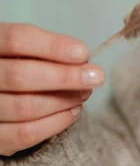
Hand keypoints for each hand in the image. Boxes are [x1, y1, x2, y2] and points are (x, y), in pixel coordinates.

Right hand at [0, 23, 104, 155]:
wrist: (0, 91)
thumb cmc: (17, 64)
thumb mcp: (26, 48)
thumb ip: (48, 50)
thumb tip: (82, 60)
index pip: (17, 39)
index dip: (53, 46)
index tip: (83, 53)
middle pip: (20, 76)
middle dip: (66, 77)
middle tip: (96, 76)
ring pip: (24, 107)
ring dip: (64, 100)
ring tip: (85, 92)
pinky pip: (24, 134)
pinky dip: (55, 122)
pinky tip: (74, 110)